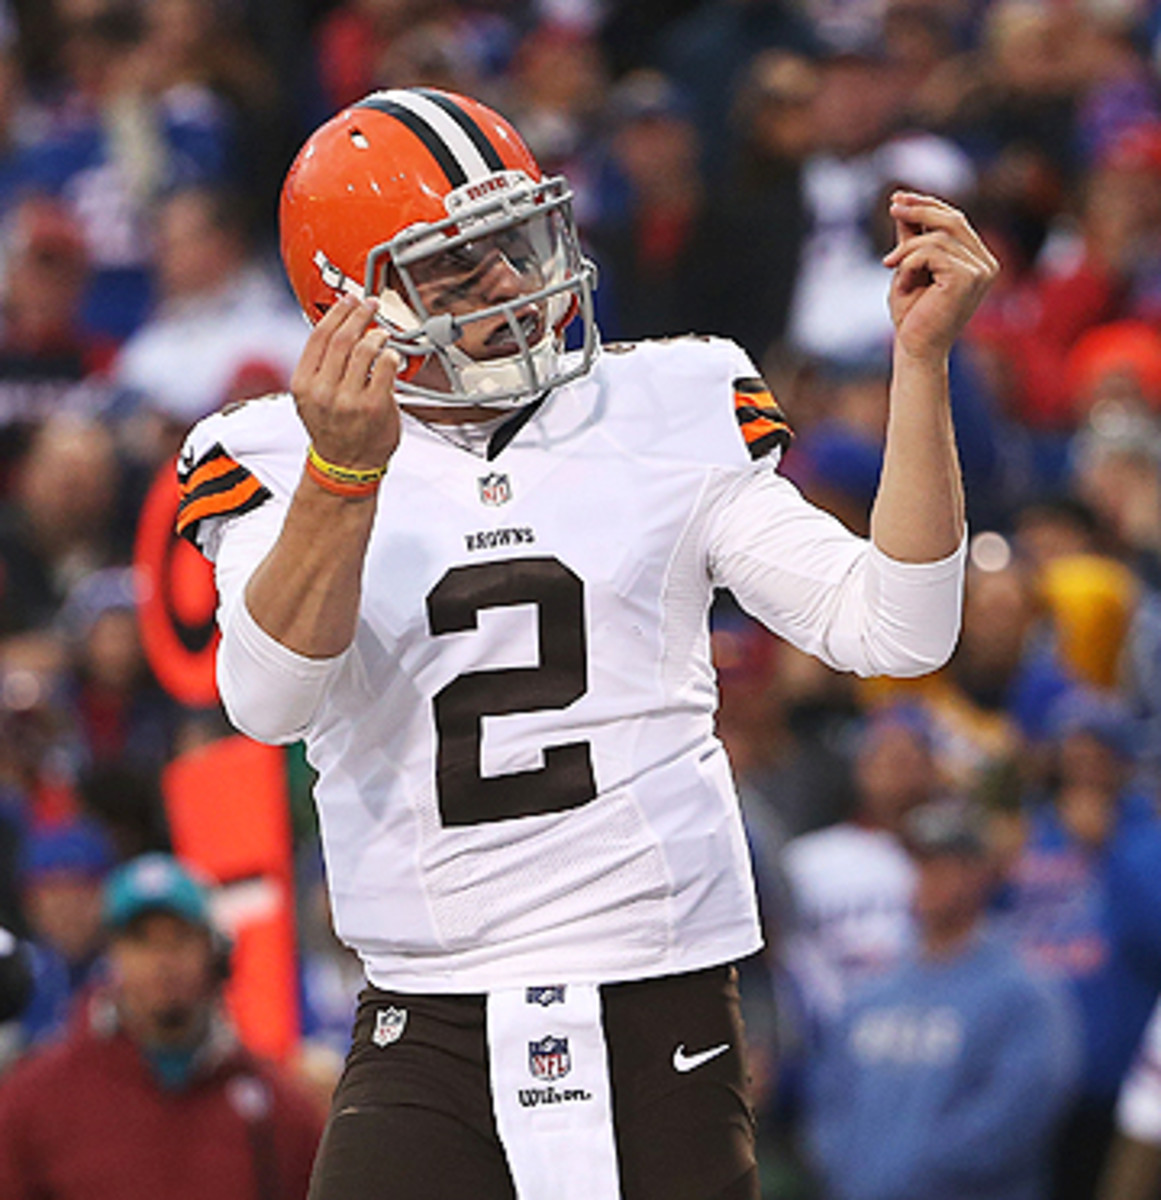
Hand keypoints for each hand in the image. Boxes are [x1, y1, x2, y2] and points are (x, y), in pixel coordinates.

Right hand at [290, 295, 401, 470]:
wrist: (346, 466)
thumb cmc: (334, 430)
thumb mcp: (312, 398)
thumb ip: (320, 367)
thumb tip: (340, 328)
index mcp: (304, 384)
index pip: (319, 336)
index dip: (337, 312)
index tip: (349, 300)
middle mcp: (323, 390)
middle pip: (343, 338)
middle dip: (359, 315)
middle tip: (370, 306)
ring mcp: (349, 399)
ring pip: (364, 349)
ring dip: (376, 334)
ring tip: (381, 333)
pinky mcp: (375, 405)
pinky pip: (385, 366)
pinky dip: (390, 354)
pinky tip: (390, 353)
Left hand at [882, 192, 998, 362]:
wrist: (916, 350)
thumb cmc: (913, 315)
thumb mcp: (909, 268)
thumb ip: (912, 239)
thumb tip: (903, 204)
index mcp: (978, 260)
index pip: (956, 221)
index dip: (928, 205)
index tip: (899, 198)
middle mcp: (986, 263)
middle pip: (953, 219)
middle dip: (919, 210)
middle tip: (892, 207)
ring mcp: (981, 270)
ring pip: (938, 237)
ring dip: (907, 249)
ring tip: (890, 266)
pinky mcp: (967, 278)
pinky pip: (931, 252)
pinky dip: (909, 263)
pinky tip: (901, 282)